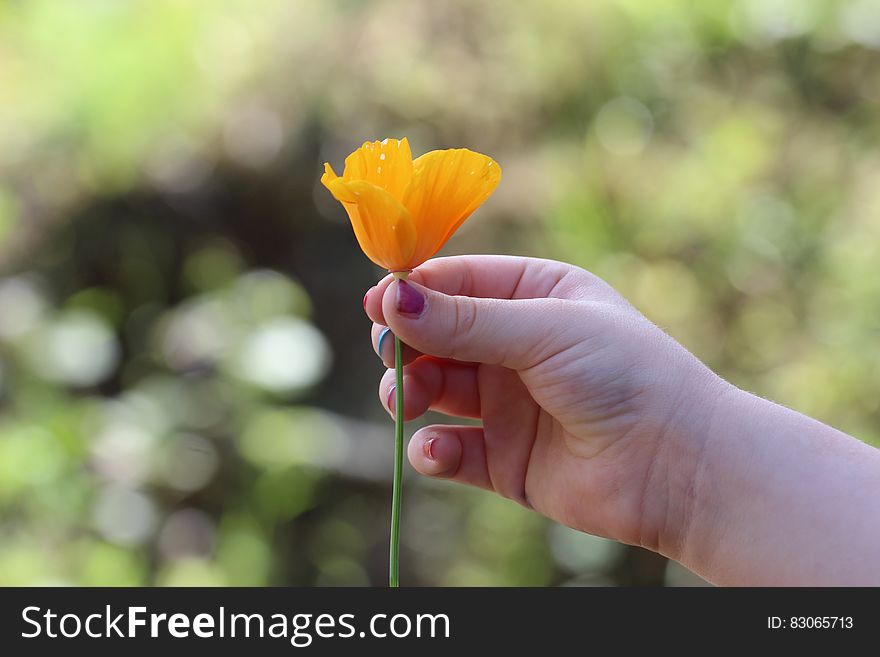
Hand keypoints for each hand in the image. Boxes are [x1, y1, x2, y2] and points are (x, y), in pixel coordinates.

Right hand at [364, 255, 724, 557]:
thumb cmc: (624, 375)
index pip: (456, 282)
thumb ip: (465, 320)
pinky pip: (450, 450)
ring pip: (435, 390)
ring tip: (410, 401)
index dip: (412, 292)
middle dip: (406, 345)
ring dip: (410, 393)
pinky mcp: (504, 459)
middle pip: (435, 337)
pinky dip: (433, 450)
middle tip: (391, 356)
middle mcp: (517, 346)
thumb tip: (389, 298)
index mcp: (534, 296)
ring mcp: (508, 404)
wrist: (678, 466)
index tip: (376, 304)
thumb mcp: (545, 330)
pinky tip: (438, 450)